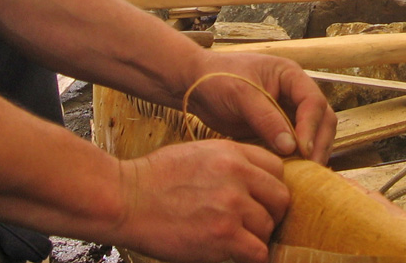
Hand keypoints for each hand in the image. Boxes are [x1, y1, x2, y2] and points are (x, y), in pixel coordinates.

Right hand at [118, 141, 288, 262]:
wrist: (124, 199)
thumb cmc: (154, 179)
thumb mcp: (197, 154)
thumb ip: (230, 163)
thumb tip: (253, 180)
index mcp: (232, 153)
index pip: (277, 168)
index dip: (270, 187)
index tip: (261, 200)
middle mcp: (237, 175)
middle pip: (280, 198)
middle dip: (270, 213)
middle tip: (252, 224)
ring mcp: (232, 205)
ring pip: (269, 227)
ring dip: (255, 237)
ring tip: (234, 239)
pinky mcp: (223, 235)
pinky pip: (258, 252)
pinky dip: (249, 257)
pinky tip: (233, 254)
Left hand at [185, 50, 336, 163]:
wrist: (195, 85)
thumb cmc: (216, 79)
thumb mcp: (241, 95)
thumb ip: (266, 118)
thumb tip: (291, 147)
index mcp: (290, 75)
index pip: (313, 101)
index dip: (311, 126)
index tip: (302, 150)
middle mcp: (295, 92)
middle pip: (322, 119)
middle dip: (319, 143)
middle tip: (312, 169)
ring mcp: (288, 111)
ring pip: (314, 133)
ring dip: (313, 153)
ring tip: (306, 176)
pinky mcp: (278, 128)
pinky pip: (295, 144)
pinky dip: (298, 158)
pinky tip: (294, 174)